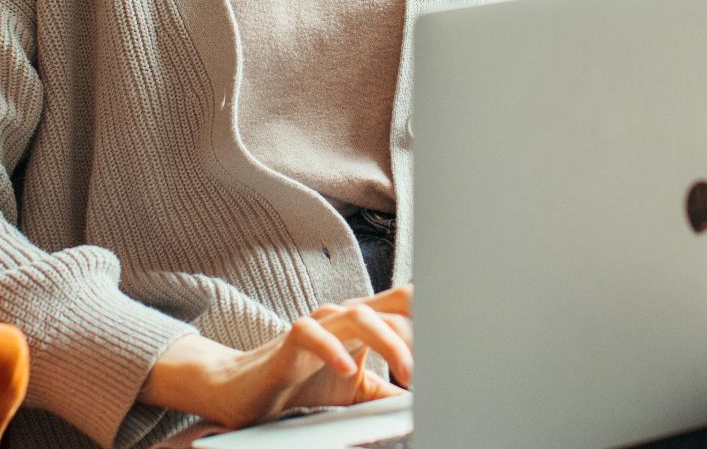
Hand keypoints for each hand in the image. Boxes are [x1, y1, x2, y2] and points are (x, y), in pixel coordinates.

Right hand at [140, 283, 414, 429]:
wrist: (245, 392)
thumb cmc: (302, 385)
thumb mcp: (358, 392)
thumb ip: (389, 391)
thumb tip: (423, 403)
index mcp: (366, 323)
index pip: (407, 304)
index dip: (434, 313)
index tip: (461, 334)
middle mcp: (344, 316)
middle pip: (393, 304)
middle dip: (421, 328)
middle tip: (440, 361)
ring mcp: (318, 324)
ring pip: (359, 314)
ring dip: (389, 342)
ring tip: (407, 372)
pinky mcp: (289, 341)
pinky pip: (312, 334)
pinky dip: (333, 350)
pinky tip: (349, 369)